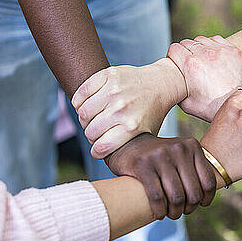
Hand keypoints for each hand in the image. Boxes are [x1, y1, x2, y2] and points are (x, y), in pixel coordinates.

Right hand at [71, 58, 186, 157]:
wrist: (162, 82)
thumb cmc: (152, 111)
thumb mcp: (146, 134)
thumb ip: (129, 148)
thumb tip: (111, 165)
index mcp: (132, 126)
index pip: (101, 147)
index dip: (96, 151)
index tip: (98, 150)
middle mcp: (122, 108)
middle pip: (89, 130)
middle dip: (91, 135)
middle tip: (97, 132)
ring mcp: (114, 90)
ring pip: (82, 112)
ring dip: (85, 119)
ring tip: (94, 118)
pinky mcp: (108, 75)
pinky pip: (81, 94)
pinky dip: (79, 102)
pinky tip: (88, 104)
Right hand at [105, 133, 216, 219]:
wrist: (127, 144)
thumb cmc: (159, 157)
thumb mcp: (180, 155)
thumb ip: (194, 169)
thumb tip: (208, 196)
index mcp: (192, 146)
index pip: (208, 181)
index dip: (206, 199)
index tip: (200, 205)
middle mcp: (178, 149)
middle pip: (193, 192)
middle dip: (189, 208)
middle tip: (182, 211)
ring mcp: (160, 156)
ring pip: (176, 197)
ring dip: (175, 213)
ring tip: (171, 214)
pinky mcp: (143, 166)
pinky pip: (157, 197)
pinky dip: (159, 211)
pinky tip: (158, 214)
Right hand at [167, 35, 241, 121]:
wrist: (238, 103)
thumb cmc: (212, 107)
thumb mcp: (186, 104)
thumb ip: (175, 90)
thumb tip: (168, 85)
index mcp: (191, 65)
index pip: (173, 48)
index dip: (172, 56)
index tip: (175, 62)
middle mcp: (205, 54)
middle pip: (186, 42)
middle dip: (184, 52)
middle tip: (188, 63)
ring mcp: (220, 50)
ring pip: (201, 39)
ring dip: (198, 47)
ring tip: (200, 60)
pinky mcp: (232, 50)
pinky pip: (215, 40)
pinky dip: (211, 46)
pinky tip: (212, 57)